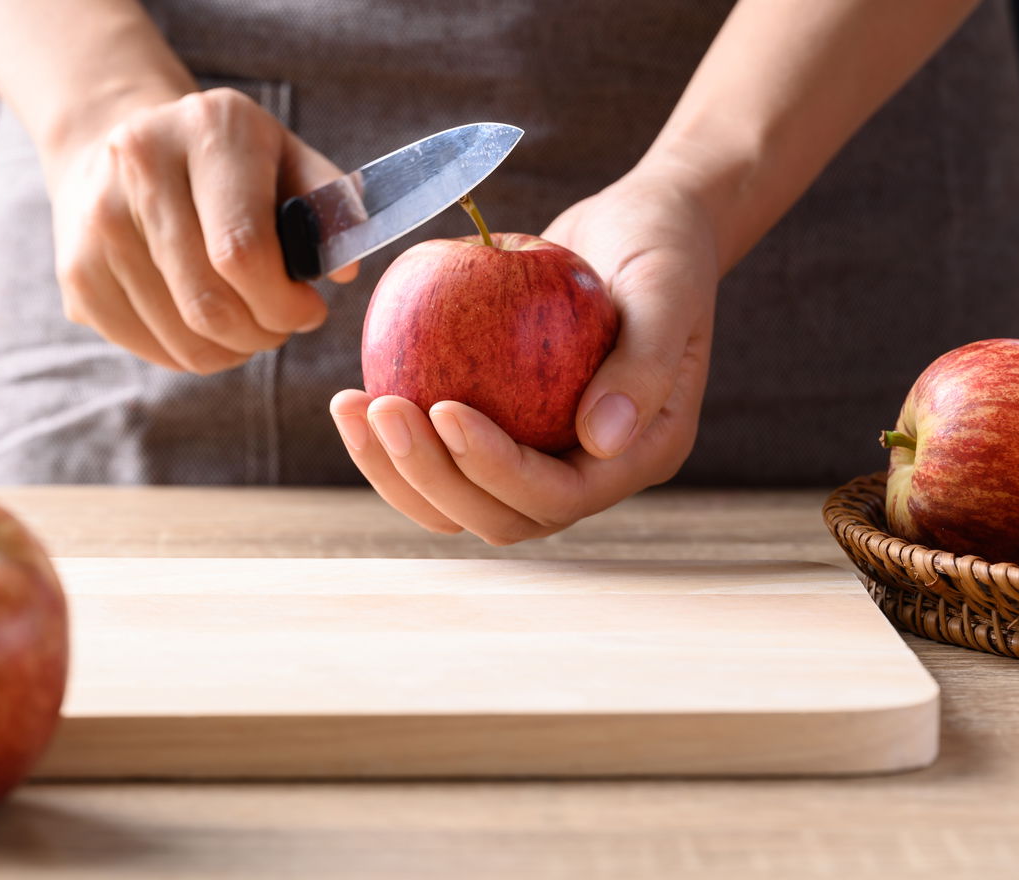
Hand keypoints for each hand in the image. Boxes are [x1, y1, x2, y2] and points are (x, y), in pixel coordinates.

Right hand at [47, 87, 355, 373]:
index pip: (241, 252)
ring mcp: (96, 222)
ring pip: (182, 338)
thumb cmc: (232, 161)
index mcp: (209, 132)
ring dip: (234, 350)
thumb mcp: (290, 158)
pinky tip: (210, 325)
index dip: (284, 302)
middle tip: (283, 325)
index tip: (309, 310)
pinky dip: (193, 354)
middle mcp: (140, 168)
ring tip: (252, 324)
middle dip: (264, 334)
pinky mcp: (76, 272)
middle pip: (209, 305)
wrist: (125, 135)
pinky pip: (149, 348)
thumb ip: (331, 207)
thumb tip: (344, 272)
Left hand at [330, 167, 717, 543]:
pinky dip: (398, 441)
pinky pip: (445, 456)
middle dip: (433, 477)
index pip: (558, 494)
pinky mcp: (509, 430)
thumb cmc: (662, 245)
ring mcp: (547, 454)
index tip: (443, 408)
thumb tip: (599, 439)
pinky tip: (356, 394)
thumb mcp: (666, 289)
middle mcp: (591, 470)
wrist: (642, 225)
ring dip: (402, 471)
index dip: (495, 469)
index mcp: (639, 454)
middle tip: (382, 409)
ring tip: (352, 408)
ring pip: (462, 501)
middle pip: (501, 515)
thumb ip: (643, 365)